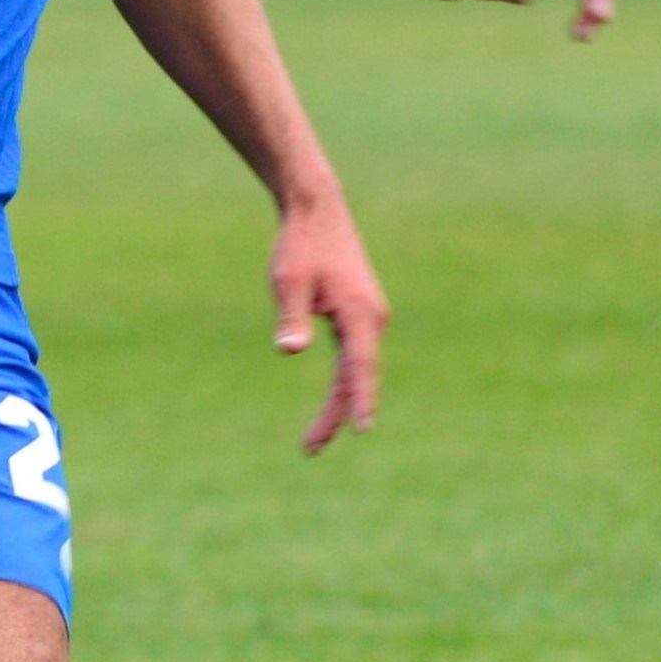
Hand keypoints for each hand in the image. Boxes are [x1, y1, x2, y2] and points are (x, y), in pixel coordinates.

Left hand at [269, 192, 387, 454]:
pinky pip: (354, 359)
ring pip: (356, 371)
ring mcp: (369, 319)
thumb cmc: (300, 245)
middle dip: (335, 415)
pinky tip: (332, 405)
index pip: (361, 366)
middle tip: (309, 450)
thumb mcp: (288, 281)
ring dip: (338, 404)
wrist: (316, 212)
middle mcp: (372, 319)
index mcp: (359, 313)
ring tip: (313, 440)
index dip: (360, 399)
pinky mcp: (360, 316)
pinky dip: (343, 384)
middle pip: (357, 378)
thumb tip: (289, 351)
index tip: (361, 429)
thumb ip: (290, 316)